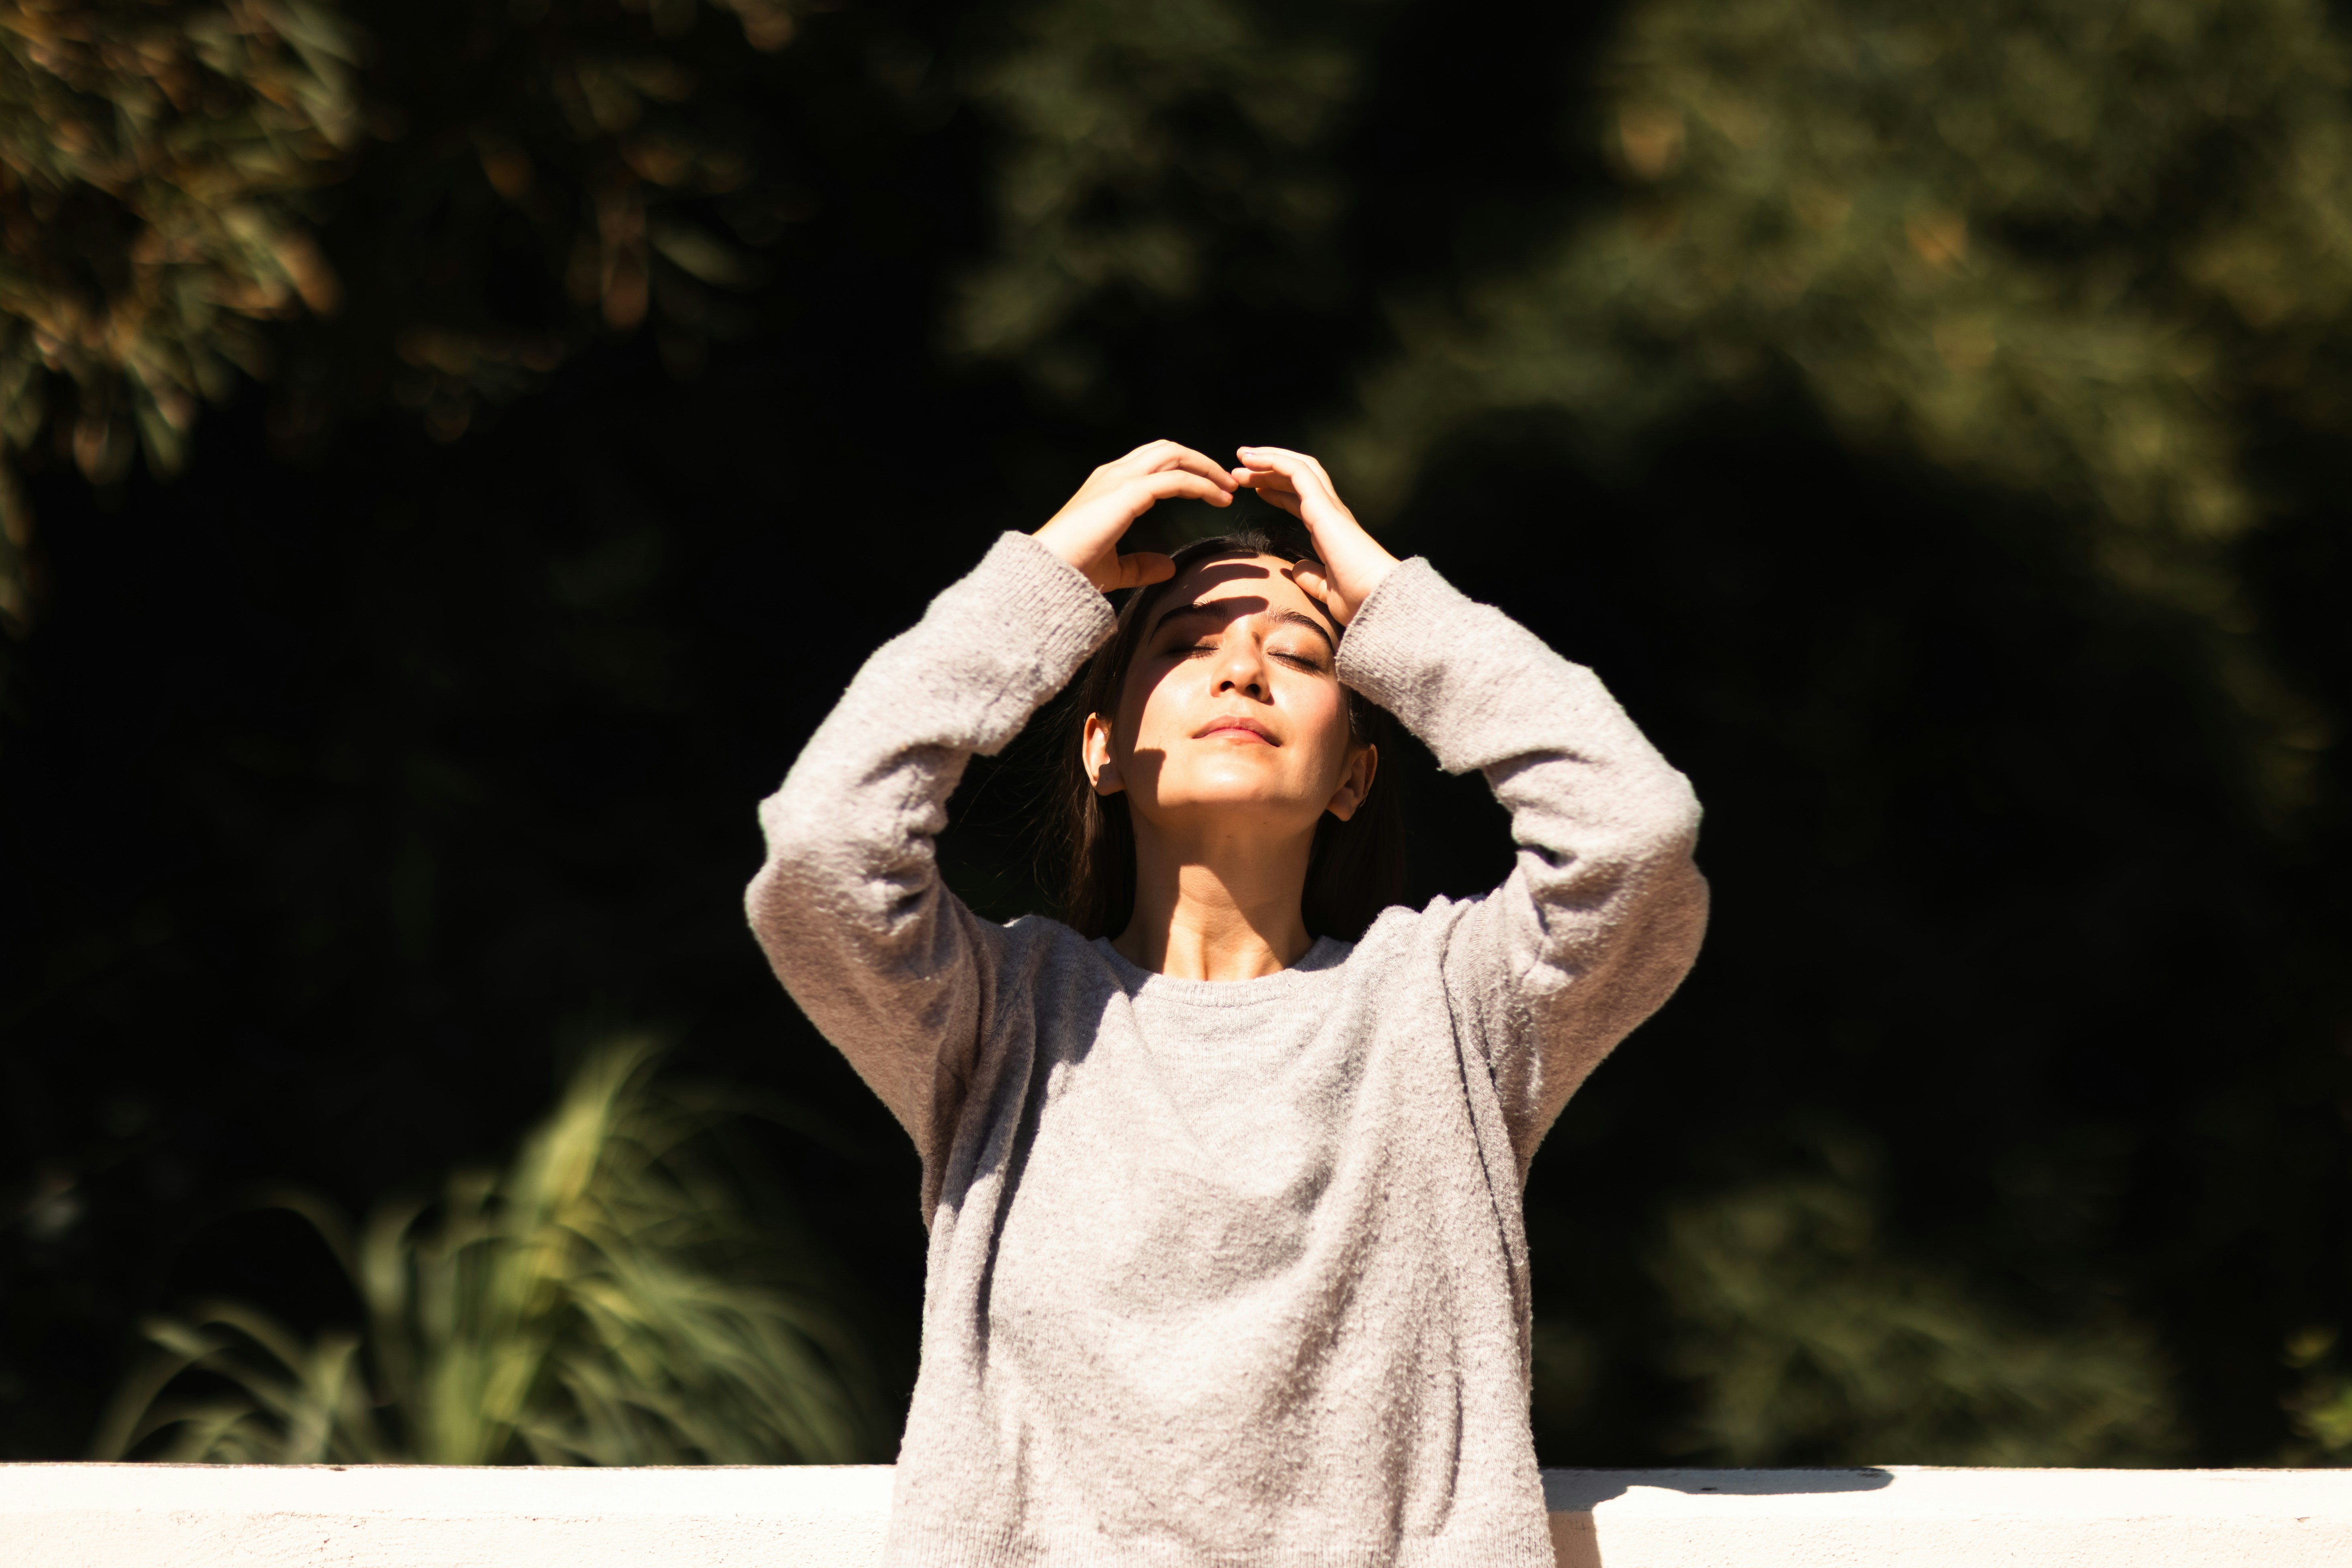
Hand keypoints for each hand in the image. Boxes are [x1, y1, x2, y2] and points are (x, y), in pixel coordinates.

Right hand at [1034, 440, 1237, 591]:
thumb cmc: (1074, 572)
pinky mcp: (1128, 492)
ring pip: (1173, 455)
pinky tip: (1219, 499)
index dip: (1185, 469)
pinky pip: (1175, 480)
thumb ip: (1139, 565)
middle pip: (1167, 449)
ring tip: (1228, 488)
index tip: (1211, 489)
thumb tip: (1168, 567)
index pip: (1153, 461)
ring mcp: (1119, 479)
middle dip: (1199, 461)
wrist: (1049, 573)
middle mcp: (1113, 473)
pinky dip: (1202, 485)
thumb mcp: (1113, 569)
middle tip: (1226, 483)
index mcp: (1108, 485)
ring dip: (1206, 468)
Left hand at [1231, 447, 1397, 623]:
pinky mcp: (1325, 506)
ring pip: (1298, 468)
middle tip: (1239, 468)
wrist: (1378, 600)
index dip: (1277, 490)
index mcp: (1330, 530)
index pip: (1301, 499)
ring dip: (1268, 460)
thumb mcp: (1327, 590)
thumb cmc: (1359, 600)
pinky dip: (1274, 461)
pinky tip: (1252, 461)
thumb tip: (1298, 569)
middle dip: (1268, 469)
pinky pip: (1298, 472)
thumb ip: (1313, 578)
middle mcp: (1331, 513)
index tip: (1254, 488)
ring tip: (1241, 457)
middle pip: (1298, 478)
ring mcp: (1330, 507)